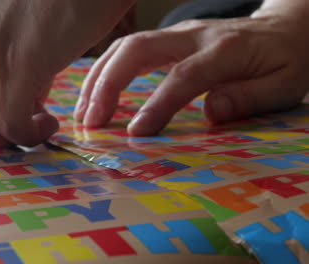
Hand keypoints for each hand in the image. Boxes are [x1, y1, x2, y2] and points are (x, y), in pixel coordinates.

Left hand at [0, 0, 134, 145]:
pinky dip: (29, 135)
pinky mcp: (18, 63)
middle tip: (17, 131)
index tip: (4, 117)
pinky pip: (12, 122)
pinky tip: (50, 123)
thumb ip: (14, 56)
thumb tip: (27, 96)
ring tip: (39, 126)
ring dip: (9, 137)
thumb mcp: (21, 18)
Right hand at [74, 5, 308, 135]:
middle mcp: (194, 36)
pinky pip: (127, 50)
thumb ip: (250, 97)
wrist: (284, 28)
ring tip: (83, 114)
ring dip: (98, 79)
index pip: (183, 76)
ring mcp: (177, 34)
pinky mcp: (167, 39)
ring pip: (125, 47)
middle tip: (90, 121)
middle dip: (107, 84)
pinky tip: (93, 96)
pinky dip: (104, 73)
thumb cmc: (285, 60)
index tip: (135, 134)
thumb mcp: (285, 84)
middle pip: (138, 49)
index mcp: (226, 50)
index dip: (157, 104)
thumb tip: (210, 113)